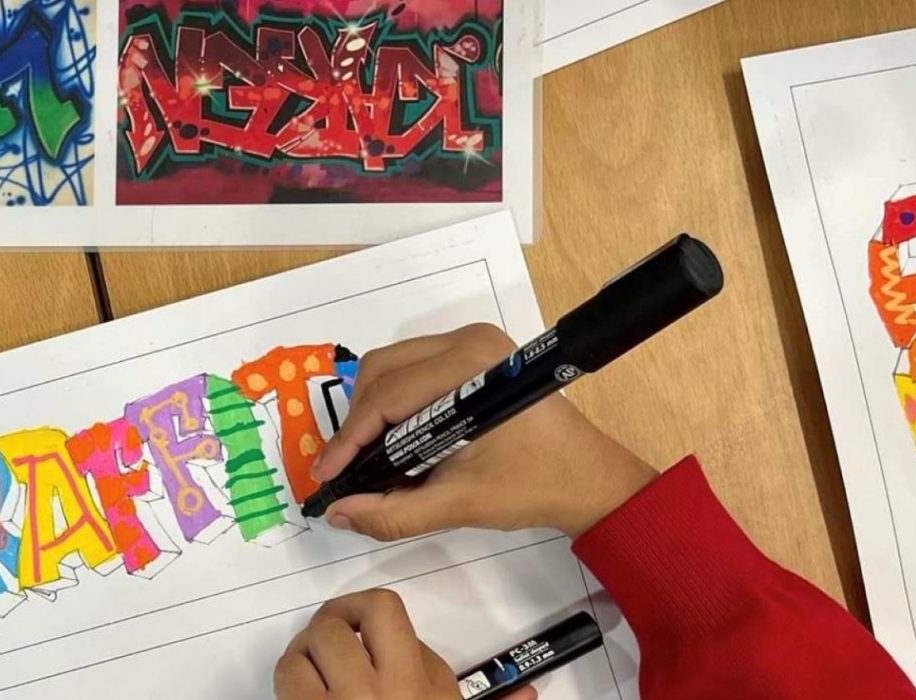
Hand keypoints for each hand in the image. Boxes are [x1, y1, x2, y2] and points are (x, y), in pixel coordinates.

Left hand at [274, 589, 535, 699]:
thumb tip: (529, 695)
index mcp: (419, 686)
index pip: (383, 612)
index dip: (365, 614)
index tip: (364, 632)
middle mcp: (380, 691)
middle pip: (334, 624)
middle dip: (328, 624)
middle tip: (332, 640)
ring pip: (303, 651)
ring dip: (302, 653)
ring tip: (311, 667)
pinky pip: (287, 683)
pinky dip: (290, 680)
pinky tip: (303, 694)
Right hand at [315, 323, 655, 540]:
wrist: (588, 477)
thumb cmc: (535, 485)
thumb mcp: (459, 504)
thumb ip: (393, 511)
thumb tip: (340, 512)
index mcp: (469, 369)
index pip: (387, 396)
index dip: (349, 438)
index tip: (326, 475)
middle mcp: (469, 342)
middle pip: (382, 372)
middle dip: (358, 423)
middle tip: (346, 470)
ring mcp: (472, 342)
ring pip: (393, 367)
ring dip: (373, 411)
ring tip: (368, 459)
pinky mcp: (474, 353)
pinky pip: (413, 369)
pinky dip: (395, 403)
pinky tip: (395, 441)